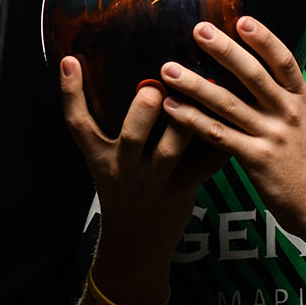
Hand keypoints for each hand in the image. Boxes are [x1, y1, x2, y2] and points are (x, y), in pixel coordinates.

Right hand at [59, 56, 227, 303]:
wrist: (135, 244)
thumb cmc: (120, 192)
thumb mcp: (102, 162)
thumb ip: (103, 126)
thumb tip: (111, 72)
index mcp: (99, 158)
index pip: (78, 124)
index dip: (71, 93)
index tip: (71, 61)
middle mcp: (124, 170)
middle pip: (131, 138)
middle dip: (143, 110)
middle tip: (155, 82)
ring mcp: (155, 183)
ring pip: (170, 151)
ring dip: (184, 121)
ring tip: (199, 88)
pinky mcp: (183, 191)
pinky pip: (204, 166)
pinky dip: (219, 143)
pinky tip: (234, 117)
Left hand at [158, 17, 305, 243]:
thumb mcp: (303, 120)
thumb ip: (281, 95)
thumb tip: (252, 66)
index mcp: (301, 99)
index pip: (284, 61)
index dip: (264, 38)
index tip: (242, 18)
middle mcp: (288, 113)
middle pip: (253, 75)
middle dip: (224, 50)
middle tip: (198, 29)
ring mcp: (273, 136)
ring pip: (229, 104)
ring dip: (195, 84)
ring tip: (168, 69)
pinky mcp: (256, 160)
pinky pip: (218, 135)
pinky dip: (192, 120)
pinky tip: (171, 107)